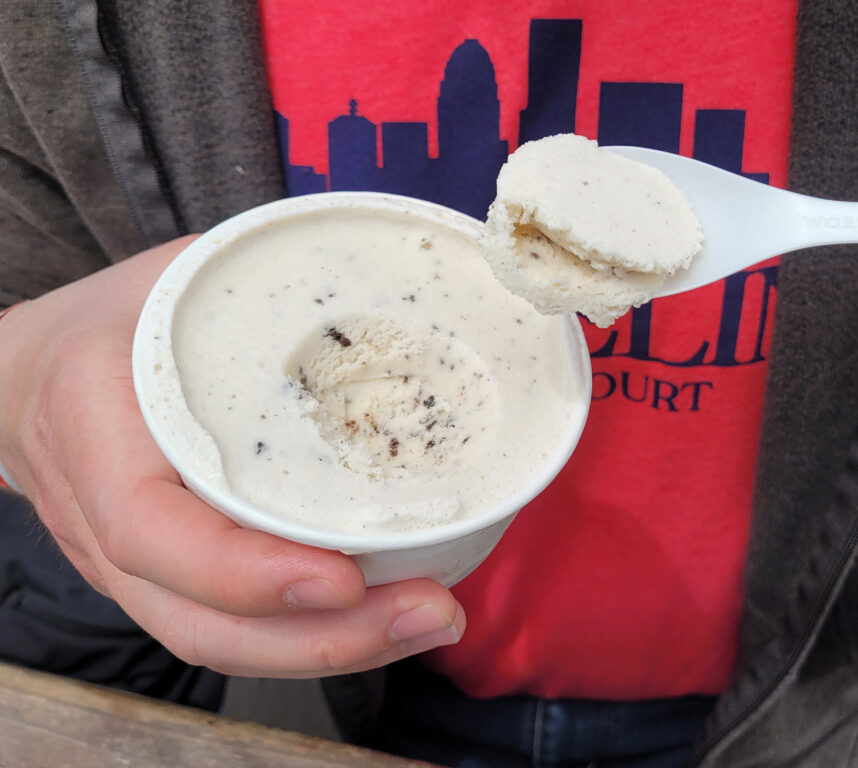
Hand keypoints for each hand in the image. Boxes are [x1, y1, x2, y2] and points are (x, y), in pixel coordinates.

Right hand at [0, 237, 463, 676]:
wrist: (33, 376)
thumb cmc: (114, 320)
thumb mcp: (176, 278)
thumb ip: (265, 292)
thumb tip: (393, 285)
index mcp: (94, 425)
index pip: (151, 528)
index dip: (244, 570)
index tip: (343, 577)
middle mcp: (100, 516)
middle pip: (198, 619)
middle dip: (323, 638)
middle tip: (432, 611)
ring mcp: (125, 565)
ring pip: (217, 641)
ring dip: (331, 650)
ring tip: (426, 620)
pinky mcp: (162, 581)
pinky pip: (227, 629)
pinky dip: (306, 638)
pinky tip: (383, 618)